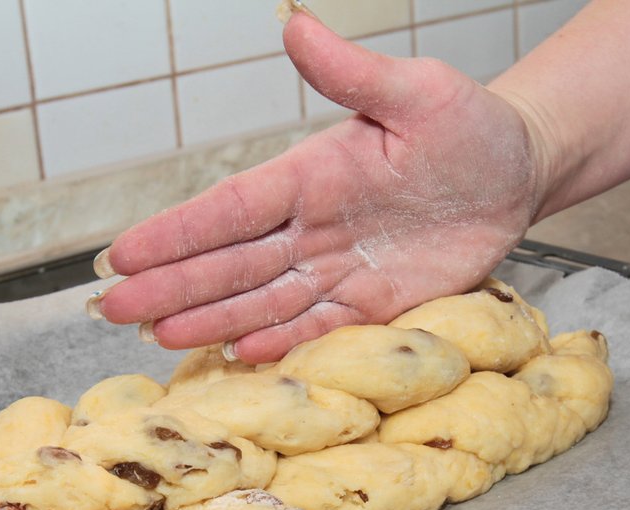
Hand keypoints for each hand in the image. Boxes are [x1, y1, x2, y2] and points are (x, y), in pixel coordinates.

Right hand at [96, 11, 542, 363]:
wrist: (516, 174)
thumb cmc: (466, 125)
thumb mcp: (415, 91)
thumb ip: (352, 73)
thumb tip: (294, 25)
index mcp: (311, 175)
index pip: (231, 208)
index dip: (178, 232)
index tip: (124, 252)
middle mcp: (312, 227)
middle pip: (230, 263)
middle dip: (172, 286)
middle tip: (112, 308)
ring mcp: (338, 270)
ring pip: (262, 301)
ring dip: (210, 321)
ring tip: (156, 337)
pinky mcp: (373, 305)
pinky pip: (319, 329)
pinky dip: (281, 344)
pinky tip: (238, 355)